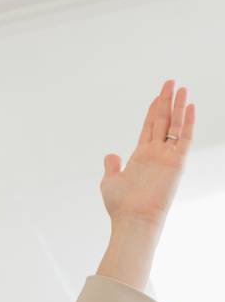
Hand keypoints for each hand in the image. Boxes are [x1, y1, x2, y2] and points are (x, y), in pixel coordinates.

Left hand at [100, 79, 194, 230]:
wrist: (133, 219)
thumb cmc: (121, 206)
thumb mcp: (110, 182)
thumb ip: (112, 166)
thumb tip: (111, 155)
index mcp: (141, 156)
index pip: (150, 126)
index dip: (154, 109)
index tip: (158, 95)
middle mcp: (156, 153)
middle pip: (163, 120)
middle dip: (166, 101)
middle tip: (171, 82)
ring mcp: (167, 157)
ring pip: (174, 124)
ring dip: (178, 106)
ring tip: (181, 87)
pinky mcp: (177, 163)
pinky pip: (184, 138)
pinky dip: (188, 121)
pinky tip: (190, 106)